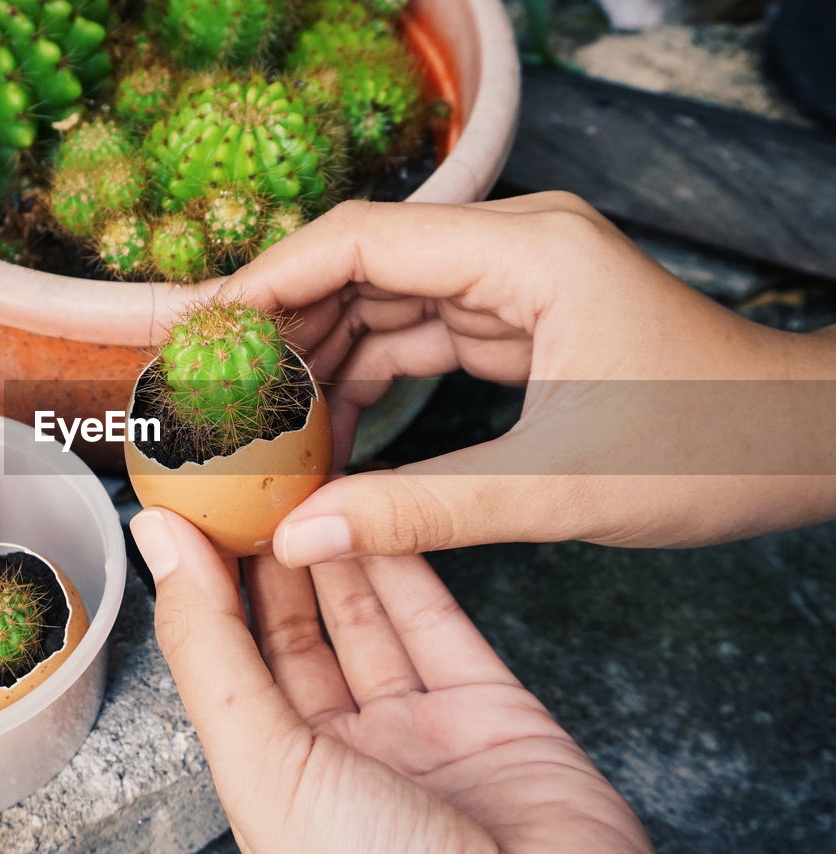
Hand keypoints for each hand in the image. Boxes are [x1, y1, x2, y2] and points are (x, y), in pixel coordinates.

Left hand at [131, 507, 653, 853]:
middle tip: (254, 474)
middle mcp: (342, 757)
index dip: (208, 580)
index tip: (192, 499)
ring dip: (339, 548)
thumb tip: (155, 540)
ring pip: (368, 619)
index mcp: (273, 779)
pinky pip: (442, 624)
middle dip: (270, 554)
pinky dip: (412, 566)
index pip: (227, 658)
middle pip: (296, 633)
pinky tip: (381, 510)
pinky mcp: (493, 715)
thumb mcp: (266, 762)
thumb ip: (210, 649)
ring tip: (309, 476)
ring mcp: (420, 735)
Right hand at [217, 194, 835, 562]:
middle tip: (208, 385)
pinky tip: (328, 430)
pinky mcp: (516, 320)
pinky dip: (367, 379)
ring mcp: (514, 281)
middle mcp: (512, 248)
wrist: (808, 441)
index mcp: (527, 252)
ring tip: (252, 416)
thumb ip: (427, 508)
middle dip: (280, 323)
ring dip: (318, 356)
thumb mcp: (565, 484)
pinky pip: (416, 336)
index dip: (267, 281)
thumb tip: (303, 534)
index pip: (360, 241)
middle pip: (359, 265)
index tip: (197, 332)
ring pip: (382, 302)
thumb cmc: (718, 445)